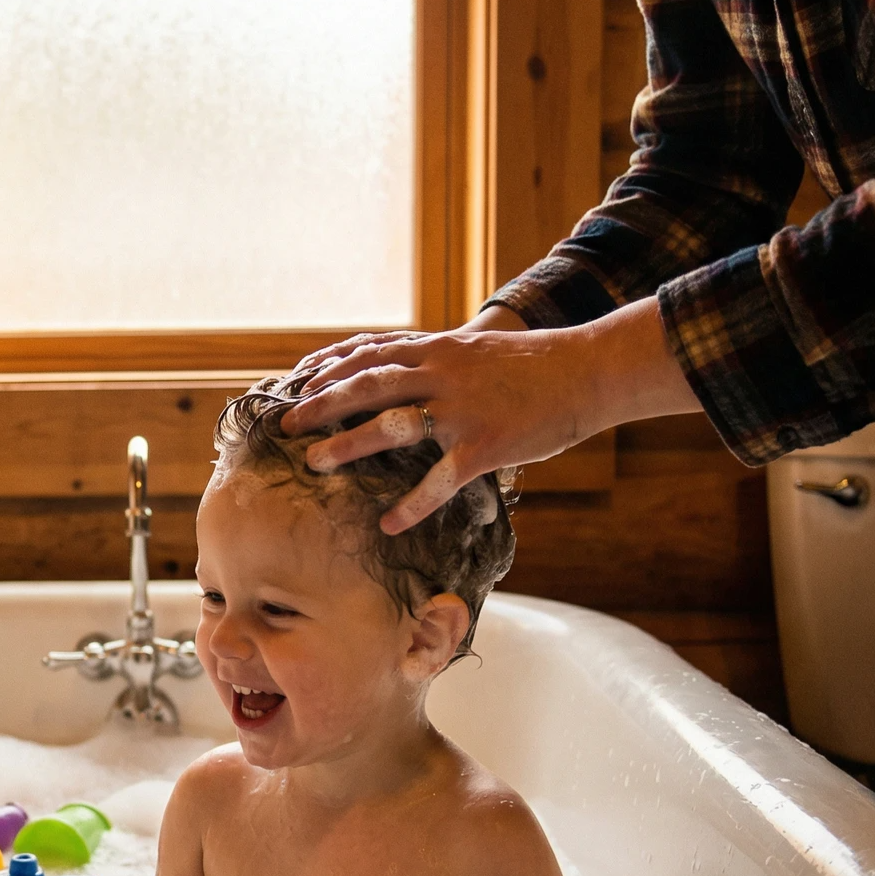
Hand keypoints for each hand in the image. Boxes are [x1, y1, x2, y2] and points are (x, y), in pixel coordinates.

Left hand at [279, 298, 697, 533]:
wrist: (587, 371)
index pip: (370, 354)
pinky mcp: (484, 446)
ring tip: (314, 465)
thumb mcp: (477, 351)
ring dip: (348, 446)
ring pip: (390, 427)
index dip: (329, 369)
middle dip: (321, 405)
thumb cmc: (532, 366)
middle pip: (366, 386)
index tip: (296, 383)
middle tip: (287, 425)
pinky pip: (438, 481)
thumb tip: (403, 370)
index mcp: (438, 350)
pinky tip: (389, 524)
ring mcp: (461, 411)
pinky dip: (411, 505)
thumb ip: (438, 360)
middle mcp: (442, 376)